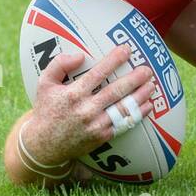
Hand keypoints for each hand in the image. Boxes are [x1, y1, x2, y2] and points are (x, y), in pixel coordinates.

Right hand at [20, 46, 156, 166]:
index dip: (113, 60)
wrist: (44, 145)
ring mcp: (95, 125)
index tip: (126, 50)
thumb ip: (59, 65)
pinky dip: (137, 114)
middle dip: (134, 79)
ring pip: (123, 108)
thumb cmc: (46, 110)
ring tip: (152, 85)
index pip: (97, 73)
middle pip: (116, 91)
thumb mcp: (44, 84)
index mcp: (73, 94)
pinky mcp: (102, 136)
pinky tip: (148, 105)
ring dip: (140, 96)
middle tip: (147, 69)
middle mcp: (86, 109)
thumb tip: (80, 55)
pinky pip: (124, 124)